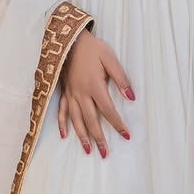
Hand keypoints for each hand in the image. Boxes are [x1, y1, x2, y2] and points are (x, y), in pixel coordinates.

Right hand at [57, 29, 133, 158]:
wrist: (70, 40)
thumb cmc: (92, 48)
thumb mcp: (110, 58)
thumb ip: (121, 78)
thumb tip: (131, 97)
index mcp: (94, 86)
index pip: (108, 111)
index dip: (117, 124)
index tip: (126, 136)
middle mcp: (81, 94)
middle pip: (91, 121)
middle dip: (99, 139)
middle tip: (105, 154)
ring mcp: (71, 94)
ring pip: (76, 120)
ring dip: (82, 137)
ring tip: (88, 151)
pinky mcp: (64, 92)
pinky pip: (62, 111)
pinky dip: (63, 124)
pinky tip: (65, 135)